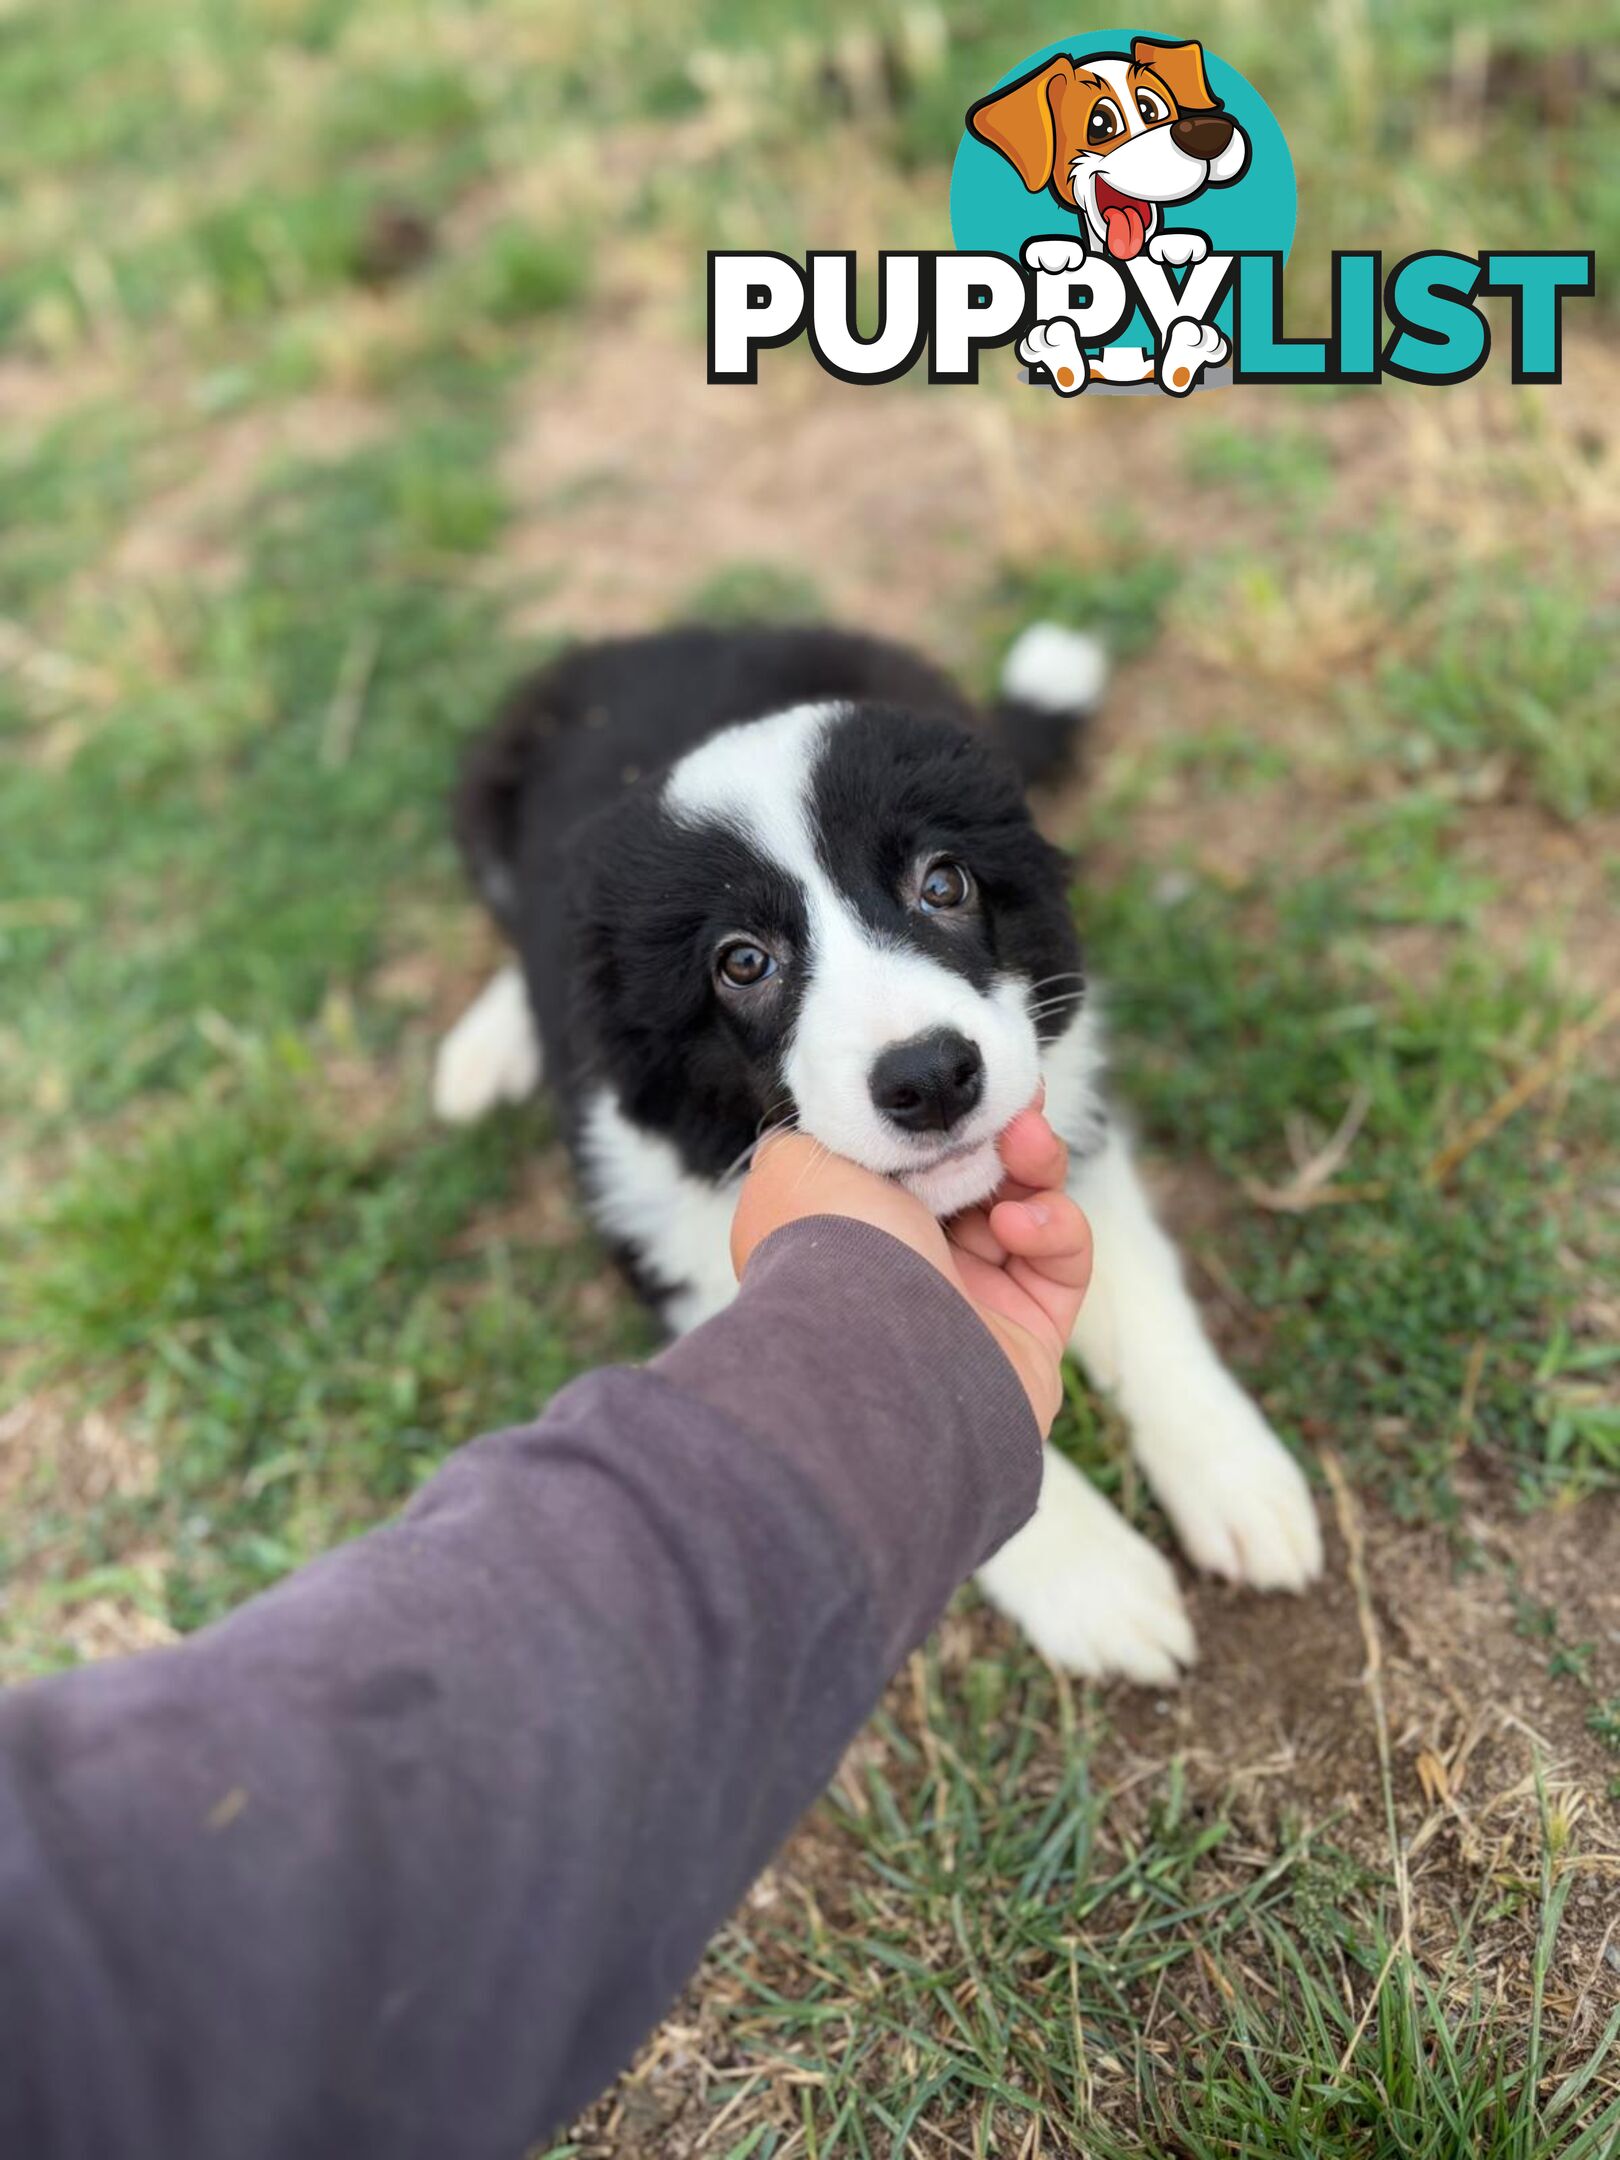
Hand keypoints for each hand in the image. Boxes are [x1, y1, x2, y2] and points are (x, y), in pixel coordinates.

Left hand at [731, 1105, 1090, 1433]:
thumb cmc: (830, 1248)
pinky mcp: (1033, 1331)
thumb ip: (824, 1133)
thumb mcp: (796, 1162)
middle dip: (1005, 1132)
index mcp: (858, 1228)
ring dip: (1035, 1165)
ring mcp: (975, 1301)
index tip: (974, 1083)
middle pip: (981, 1181)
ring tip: (1025, 1143)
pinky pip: (1064, 1262)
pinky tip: (1015, 1227)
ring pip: (1030, 1211)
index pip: (919, 1163)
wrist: (871, 1350)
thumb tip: (848, 1123)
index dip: (950, 1120)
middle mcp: (913, 1266)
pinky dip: (1053, 1228)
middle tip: (1019, 1098)